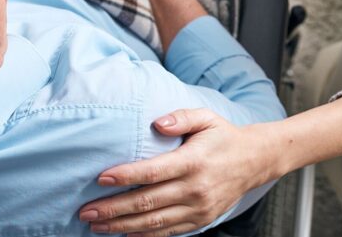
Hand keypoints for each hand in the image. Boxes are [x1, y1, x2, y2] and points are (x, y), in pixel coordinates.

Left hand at [77, 109, 276, 236]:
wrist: (254, 161)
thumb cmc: (223, 136)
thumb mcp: (206, 117)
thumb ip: (181, 117)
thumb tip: (156, 123)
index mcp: (193, 161)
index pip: (153, 172)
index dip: (125, 176)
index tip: (101, 178)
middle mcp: (195, 188)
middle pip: (147, 202)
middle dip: (113, 208)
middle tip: (87, 211)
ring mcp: (198, 208)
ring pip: (154, 222)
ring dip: (122, 225)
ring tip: (97, 225)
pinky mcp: (200, 220)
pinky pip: (168, 232)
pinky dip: (144, 236)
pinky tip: (123, 233)